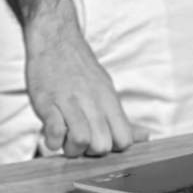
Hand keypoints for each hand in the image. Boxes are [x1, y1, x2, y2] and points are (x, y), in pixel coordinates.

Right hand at [23, 3, 133, 158]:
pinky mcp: (47, 101)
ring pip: (81, 140)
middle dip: (90, 153)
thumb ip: (121, 118)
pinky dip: (52, 141)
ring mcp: (69, 101)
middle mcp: (92, 101)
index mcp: (109, 100)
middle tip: (80, 143)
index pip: (124, 139)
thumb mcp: (106, 90)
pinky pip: (54, 131)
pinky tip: (52, 135)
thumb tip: (145, 136)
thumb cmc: (80, 70)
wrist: (56, 39)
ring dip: (71, 149)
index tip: (100, 143)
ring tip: (65, 141)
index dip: (112, 149)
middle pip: (102, 145)